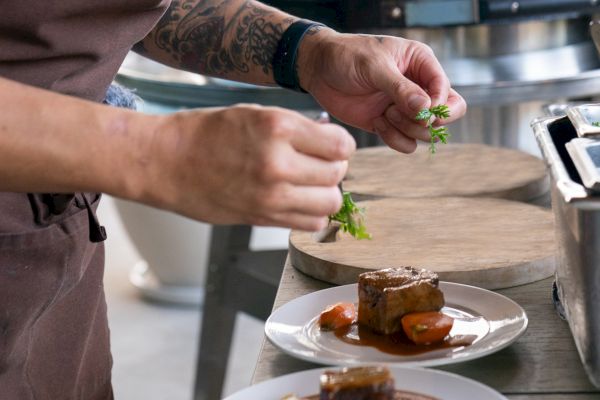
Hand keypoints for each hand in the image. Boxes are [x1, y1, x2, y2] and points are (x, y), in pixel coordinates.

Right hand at [134, 104, 354, 230]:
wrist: (165, 162)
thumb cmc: (206, 133)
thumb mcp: (255, 114)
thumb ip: (296, 129)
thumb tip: (330, 141)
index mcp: (278, 127)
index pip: (340, 145)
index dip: (341, 145)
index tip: (331, 145)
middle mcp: (278, 162)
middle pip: (338, 175)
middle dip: (333, 168)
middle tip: (318, 164)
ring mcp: (270, 195)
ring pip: (329, 203)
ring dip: (325, 194)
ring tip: (309, 185)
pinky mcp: (262, 217)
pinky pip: (310, 224)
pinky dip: (311, 214)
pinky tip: (297, 202)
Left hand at [298, 29, 466, 152]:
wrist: (319, 70)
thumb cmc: (347, 57)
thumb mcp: (373, 66)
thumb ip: (400, 88)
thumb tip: (426, 108)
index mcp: (420, 64)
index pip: (446, 91)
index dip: (439, 105)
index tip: (421, 111)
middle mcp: (417, 87)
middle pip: (444, 115)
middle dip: (425, 122)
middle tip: (398, 113)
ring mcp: (404, 108)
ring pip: (425, 132)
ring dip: (407, 130)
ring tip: (384, 115)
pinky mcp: (389, 124)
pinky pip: (406, 143)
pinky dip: (394, 139)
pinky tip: (376, 123)